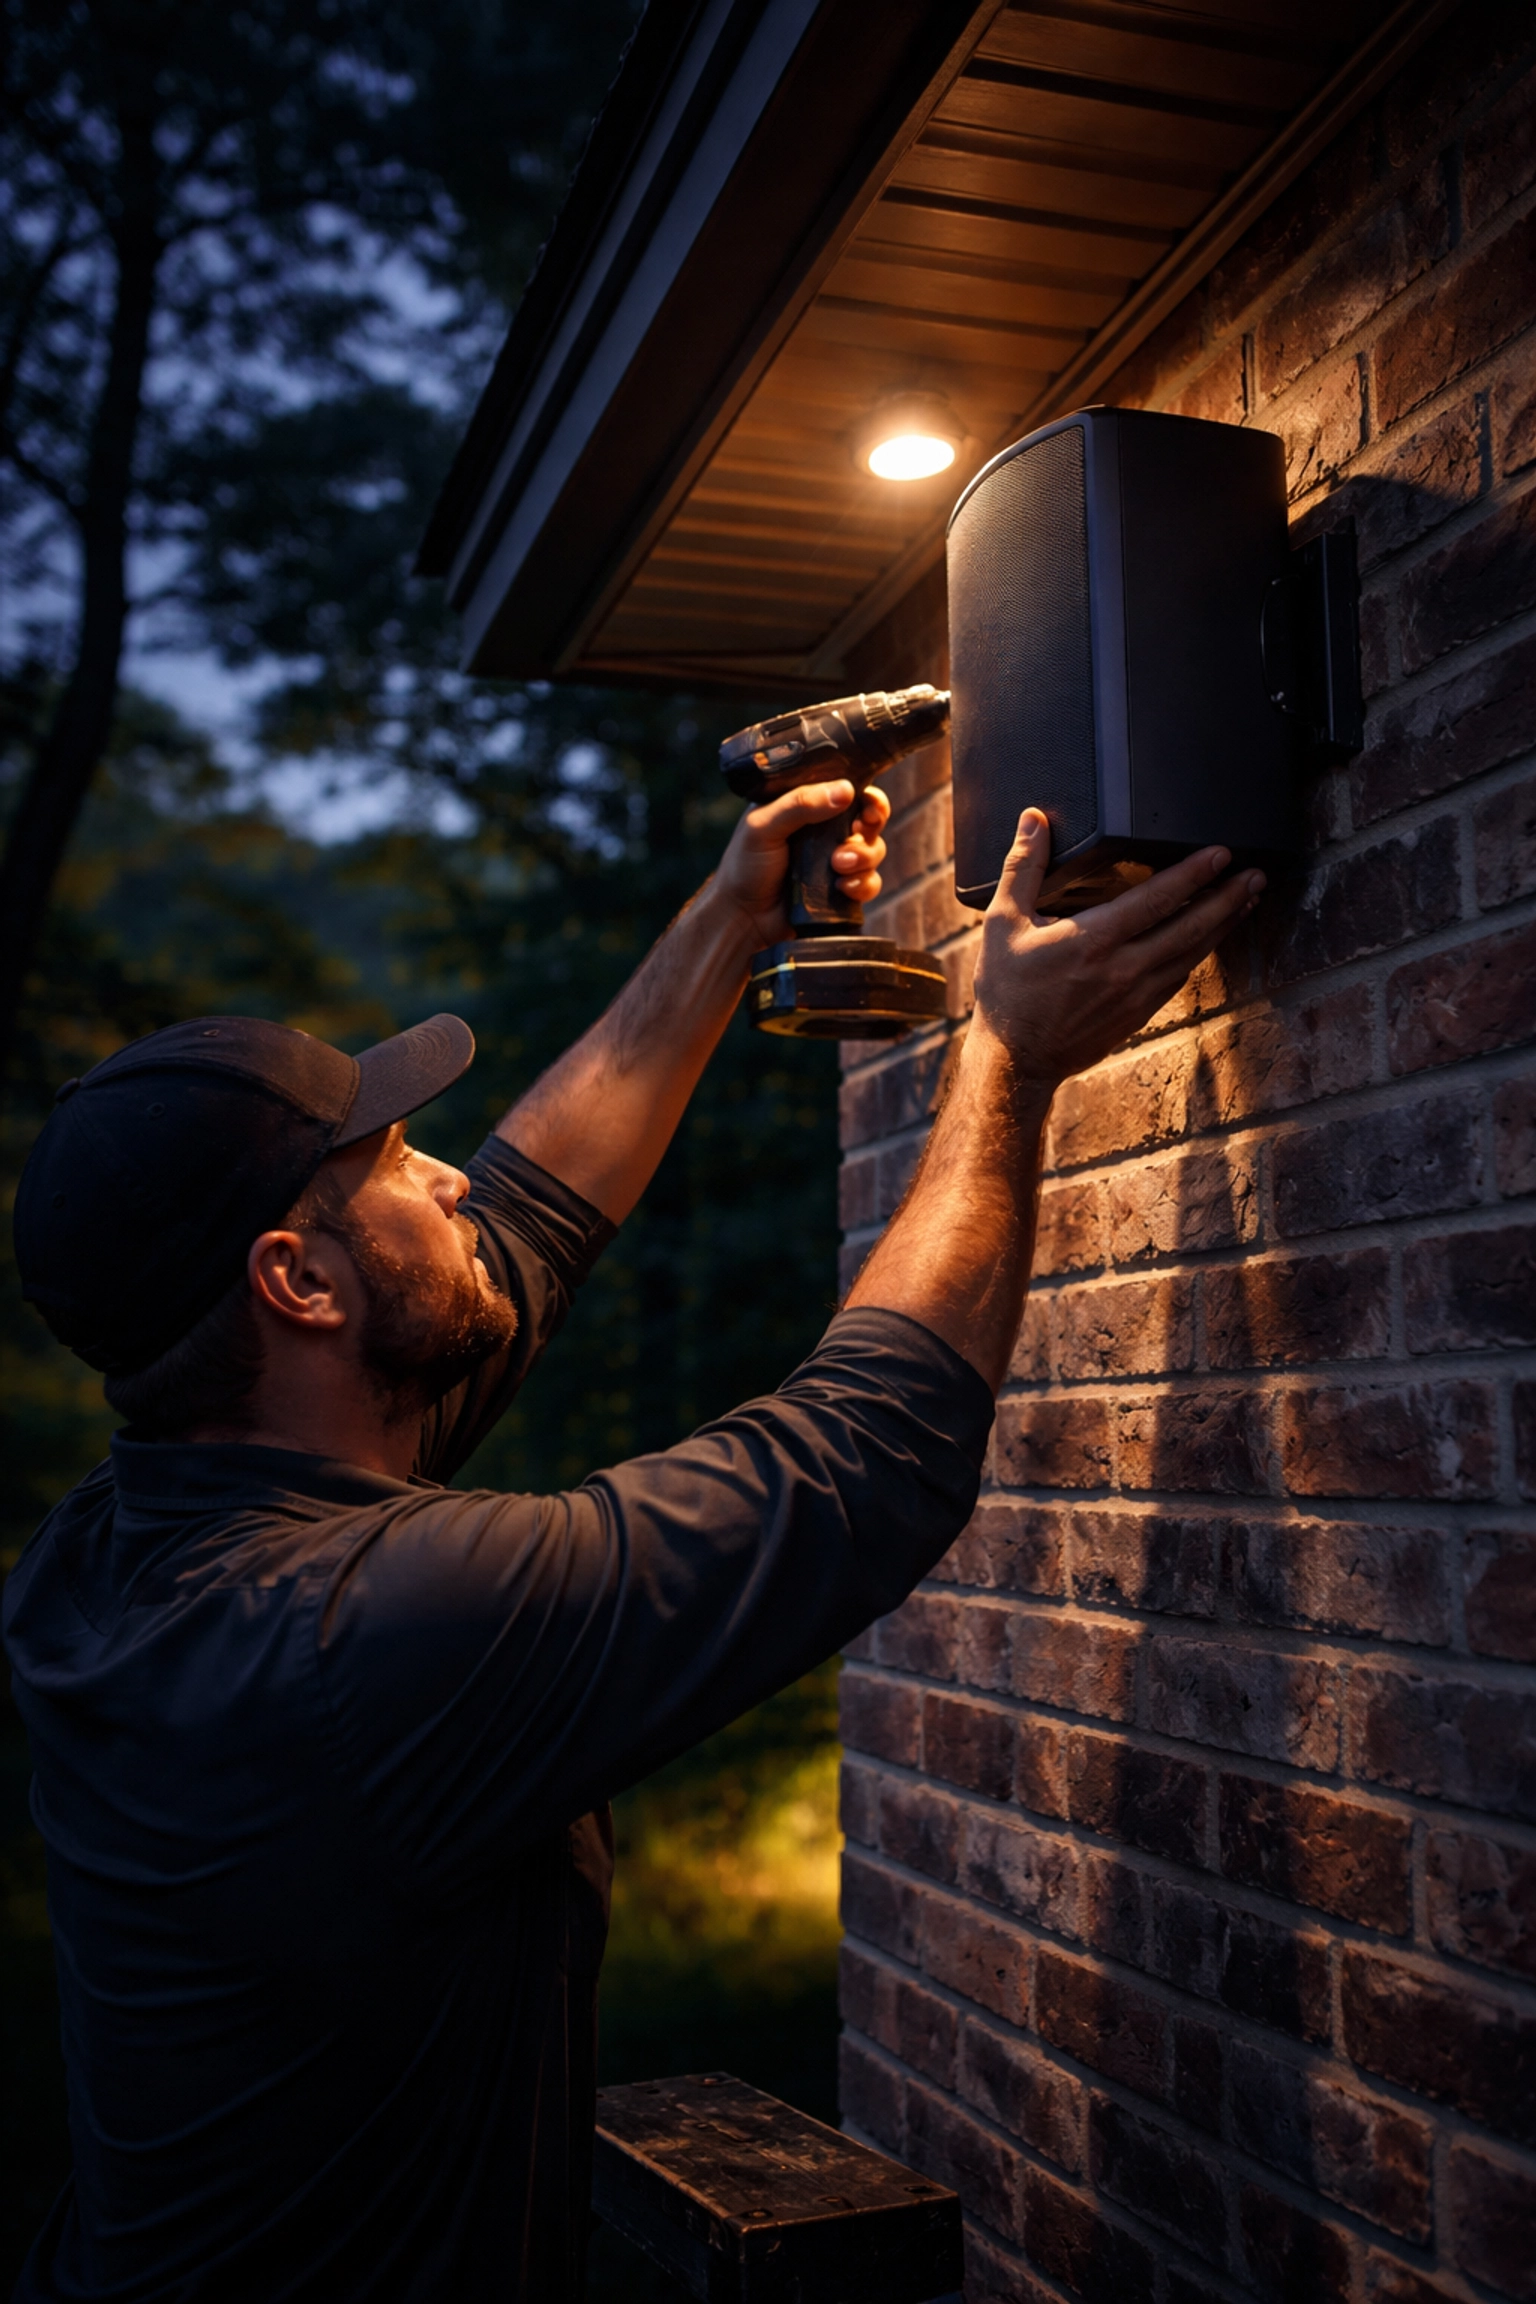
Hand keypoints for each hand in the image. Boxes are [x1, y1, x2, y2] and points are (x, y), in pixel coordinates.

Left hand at [715, 780, 889, 947]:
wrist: (742, 917)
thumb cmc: (744, 866)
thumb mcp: (763, 826)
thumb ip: (800, 804)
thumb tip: (847, 791)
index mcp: (807, 806)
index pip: (847, 790)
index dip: (867, 796)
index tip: (868, 806)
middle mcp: (825, 831)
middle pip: (869, 820)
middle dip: (871, 826)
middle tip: (857, 832)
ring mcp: (836, 861)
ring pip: (873, 851)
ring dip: (864, 857)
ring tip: (838, 865)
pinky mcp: (841, 890)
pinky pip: (870, 883)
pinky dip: (863, 885)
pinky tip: (842, 888)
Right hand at [971, 808, 1263, 1083]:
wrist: (1015, 1061)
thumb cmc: (1006, 993)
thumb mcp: (1003, 924)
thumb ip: (1023, 868)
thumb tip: (1034, 820)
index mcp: (1093, 939)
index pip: (1157, 898)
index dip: (1194, 873)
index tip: (1222, 853)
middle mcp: (1124, 967)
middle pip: (1190, 926)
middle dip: (1227, 898)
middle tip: (1255, 874)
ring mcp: (1136, 994)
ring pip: (1192, 953)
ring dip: (1223, 925)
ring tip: (1247, 900)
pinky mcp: (1139, 1014)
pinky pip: (1179, 976)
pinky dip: (1199, 953)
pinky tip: (1209, 938)